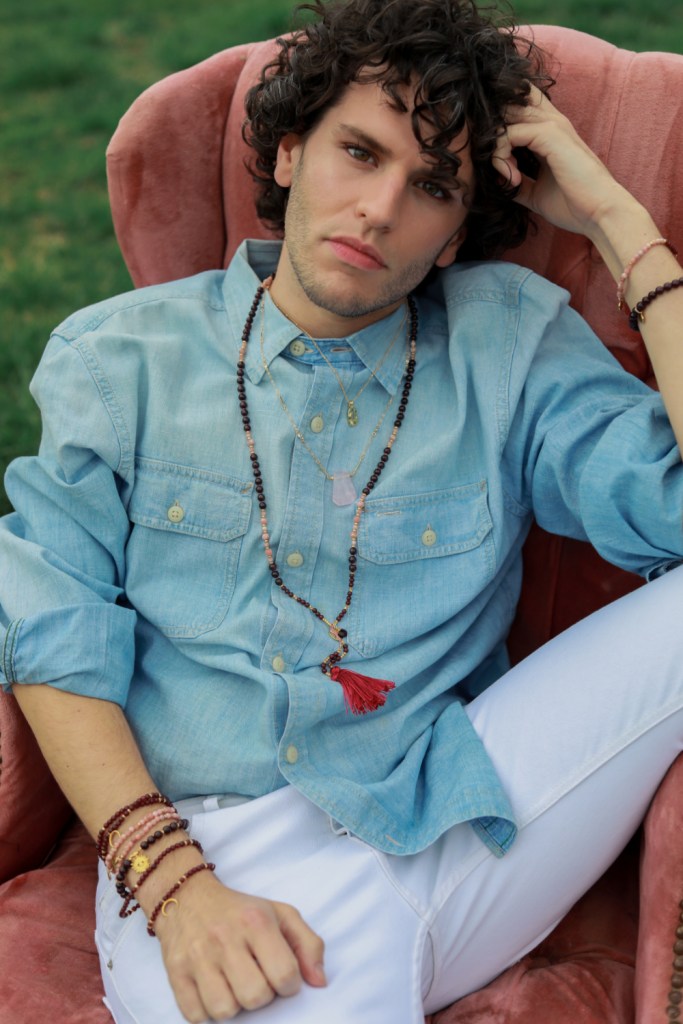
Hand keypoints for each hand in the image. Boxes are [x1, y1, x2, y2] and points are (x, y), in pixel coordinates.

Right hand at [154, 872, 325, 1021]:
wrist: (187, 897)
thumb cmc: (240, 911)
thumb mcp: (280, 914)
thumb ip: (308, 945)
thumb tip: (320, 982)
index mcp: (256, 922)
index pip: (285, 974)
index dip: (289, 983)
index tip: (281, 974)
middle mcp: (225, 938)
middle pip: (255, 996)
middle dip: (261, 995)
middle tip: (255, 978)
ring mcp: (197, 956)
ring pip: (224, 1010)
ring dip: (234, 1005)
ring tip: (233, 985)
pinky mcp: (175, 972)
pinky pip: (195, 1016)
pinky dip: (206, 1012)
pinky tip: (212, 990)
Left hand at [492, 84, 632, 239]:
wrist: (599, 212)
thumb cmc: (574, 205)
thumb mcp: (536, 193)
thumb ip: (517, 182)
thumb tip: (495, 181)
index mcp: (550, 132)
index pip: (518, 108)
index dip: (497, 126)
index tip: (493, 159)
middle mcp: (551, 121)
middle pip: (508, 104)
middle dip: (489, 133)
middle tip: (492, 164)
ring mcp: (552, 125)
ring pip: (504, 119)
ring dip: (494, 149)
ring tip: (506, 177)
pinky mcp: (549, 134)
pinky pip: (508, 134)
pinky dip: (500, 157)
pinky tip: (513, 179)